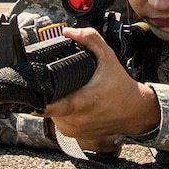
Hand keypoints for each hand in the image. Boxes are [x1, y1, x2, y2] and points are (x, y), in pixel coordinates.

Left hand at [42, 27, 159, 149]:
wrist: (136, 111)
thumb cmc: (122, 88)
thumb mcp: (108, 58)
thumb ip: (90, 40)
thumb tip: (69, 32)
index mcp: (82, 102)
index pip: (49, 106)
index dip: (37, 97)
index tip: (33, 89)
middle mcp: (76, 119)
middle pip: (47, 105)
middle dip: (50, 92)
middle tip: (61, 82)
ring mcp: (74, 130)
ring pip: (51, 114)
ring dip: (55, 102)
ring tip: (70, 92)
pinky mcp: (75, 135)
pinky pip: (59, 121)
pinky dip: (62, 112)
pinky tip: (73, 102)